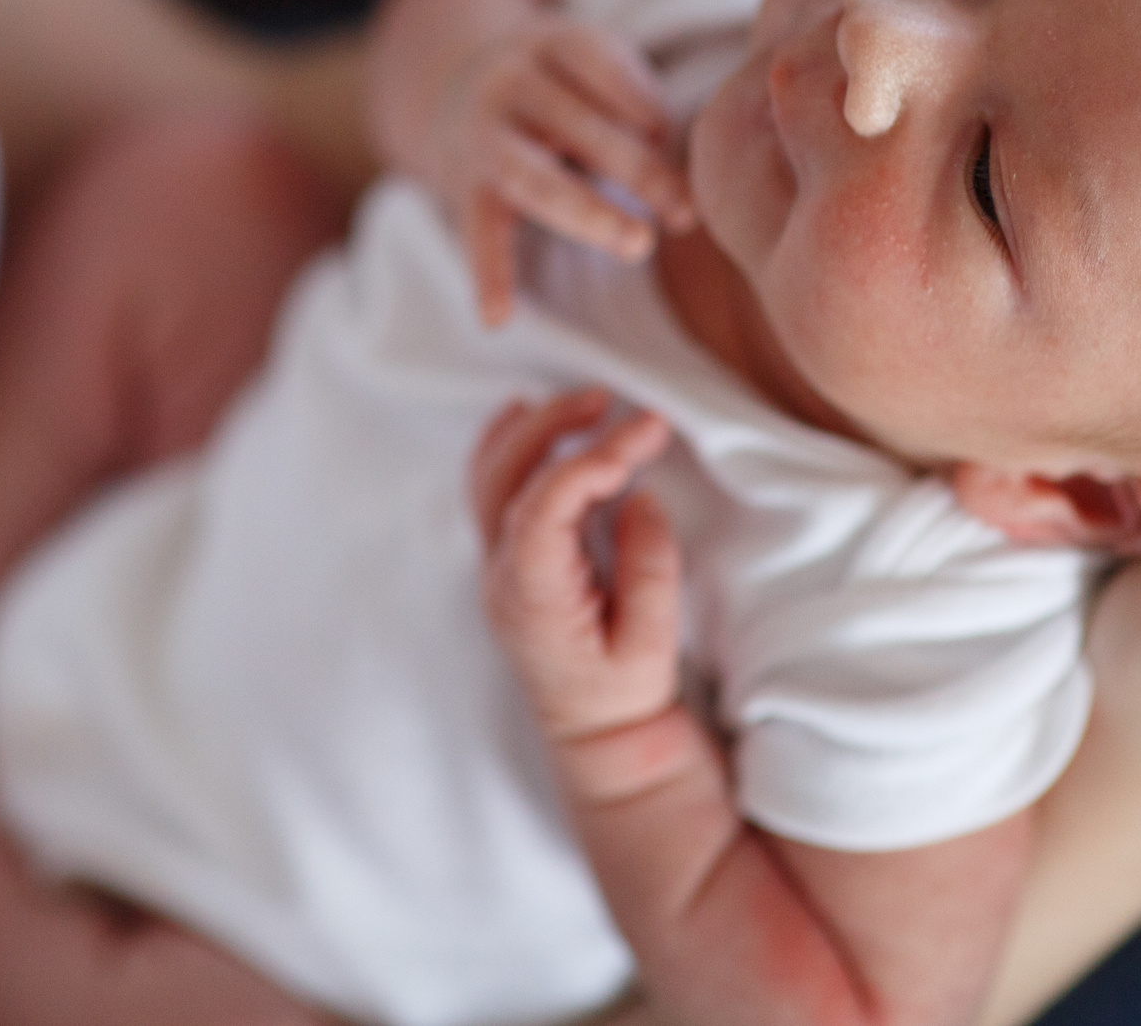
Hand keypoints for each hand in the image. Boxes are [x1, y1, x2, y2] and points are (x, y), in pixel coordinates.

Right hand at [367, 0, 697, 325]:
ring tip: (638, 245)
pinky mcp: (464, 186)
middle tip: (686, 213)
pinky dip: (489, 274)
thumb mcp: (594, 70)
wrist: (448, 80)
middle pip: (579, 125)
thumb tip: (687, 195)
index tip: (690, 156)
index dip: (652, 114)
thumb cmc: (561, 85)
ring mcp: (482, 135)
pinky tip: (500, 317)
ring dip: (589, 213)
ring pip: (534, 177)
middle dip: (638, 169)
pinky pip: (478, 232)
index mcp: (555, 42)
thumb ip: (641, 113)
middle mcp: (510, 81)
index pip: (608, 72)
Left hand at [470, 389, 682, 739]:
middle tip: (609, 400)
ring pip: (488, 480)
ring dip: (529, 430)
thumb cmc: (626, 696)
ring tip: (582, 402)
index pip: (542, 509)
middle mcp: (502, 579)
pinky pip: (489, 492)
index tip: (641, 436)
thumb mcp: (652, 645)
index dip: (586, 463)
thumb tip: (641, 499)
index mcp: (533, 600)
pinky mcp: (507, 562)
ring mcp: (496, 569)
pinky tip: (526, 418)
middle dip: (551, 427)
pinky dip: (505, 448)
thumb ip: (649, 569)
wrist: (597, 740)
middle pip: (503, 480)